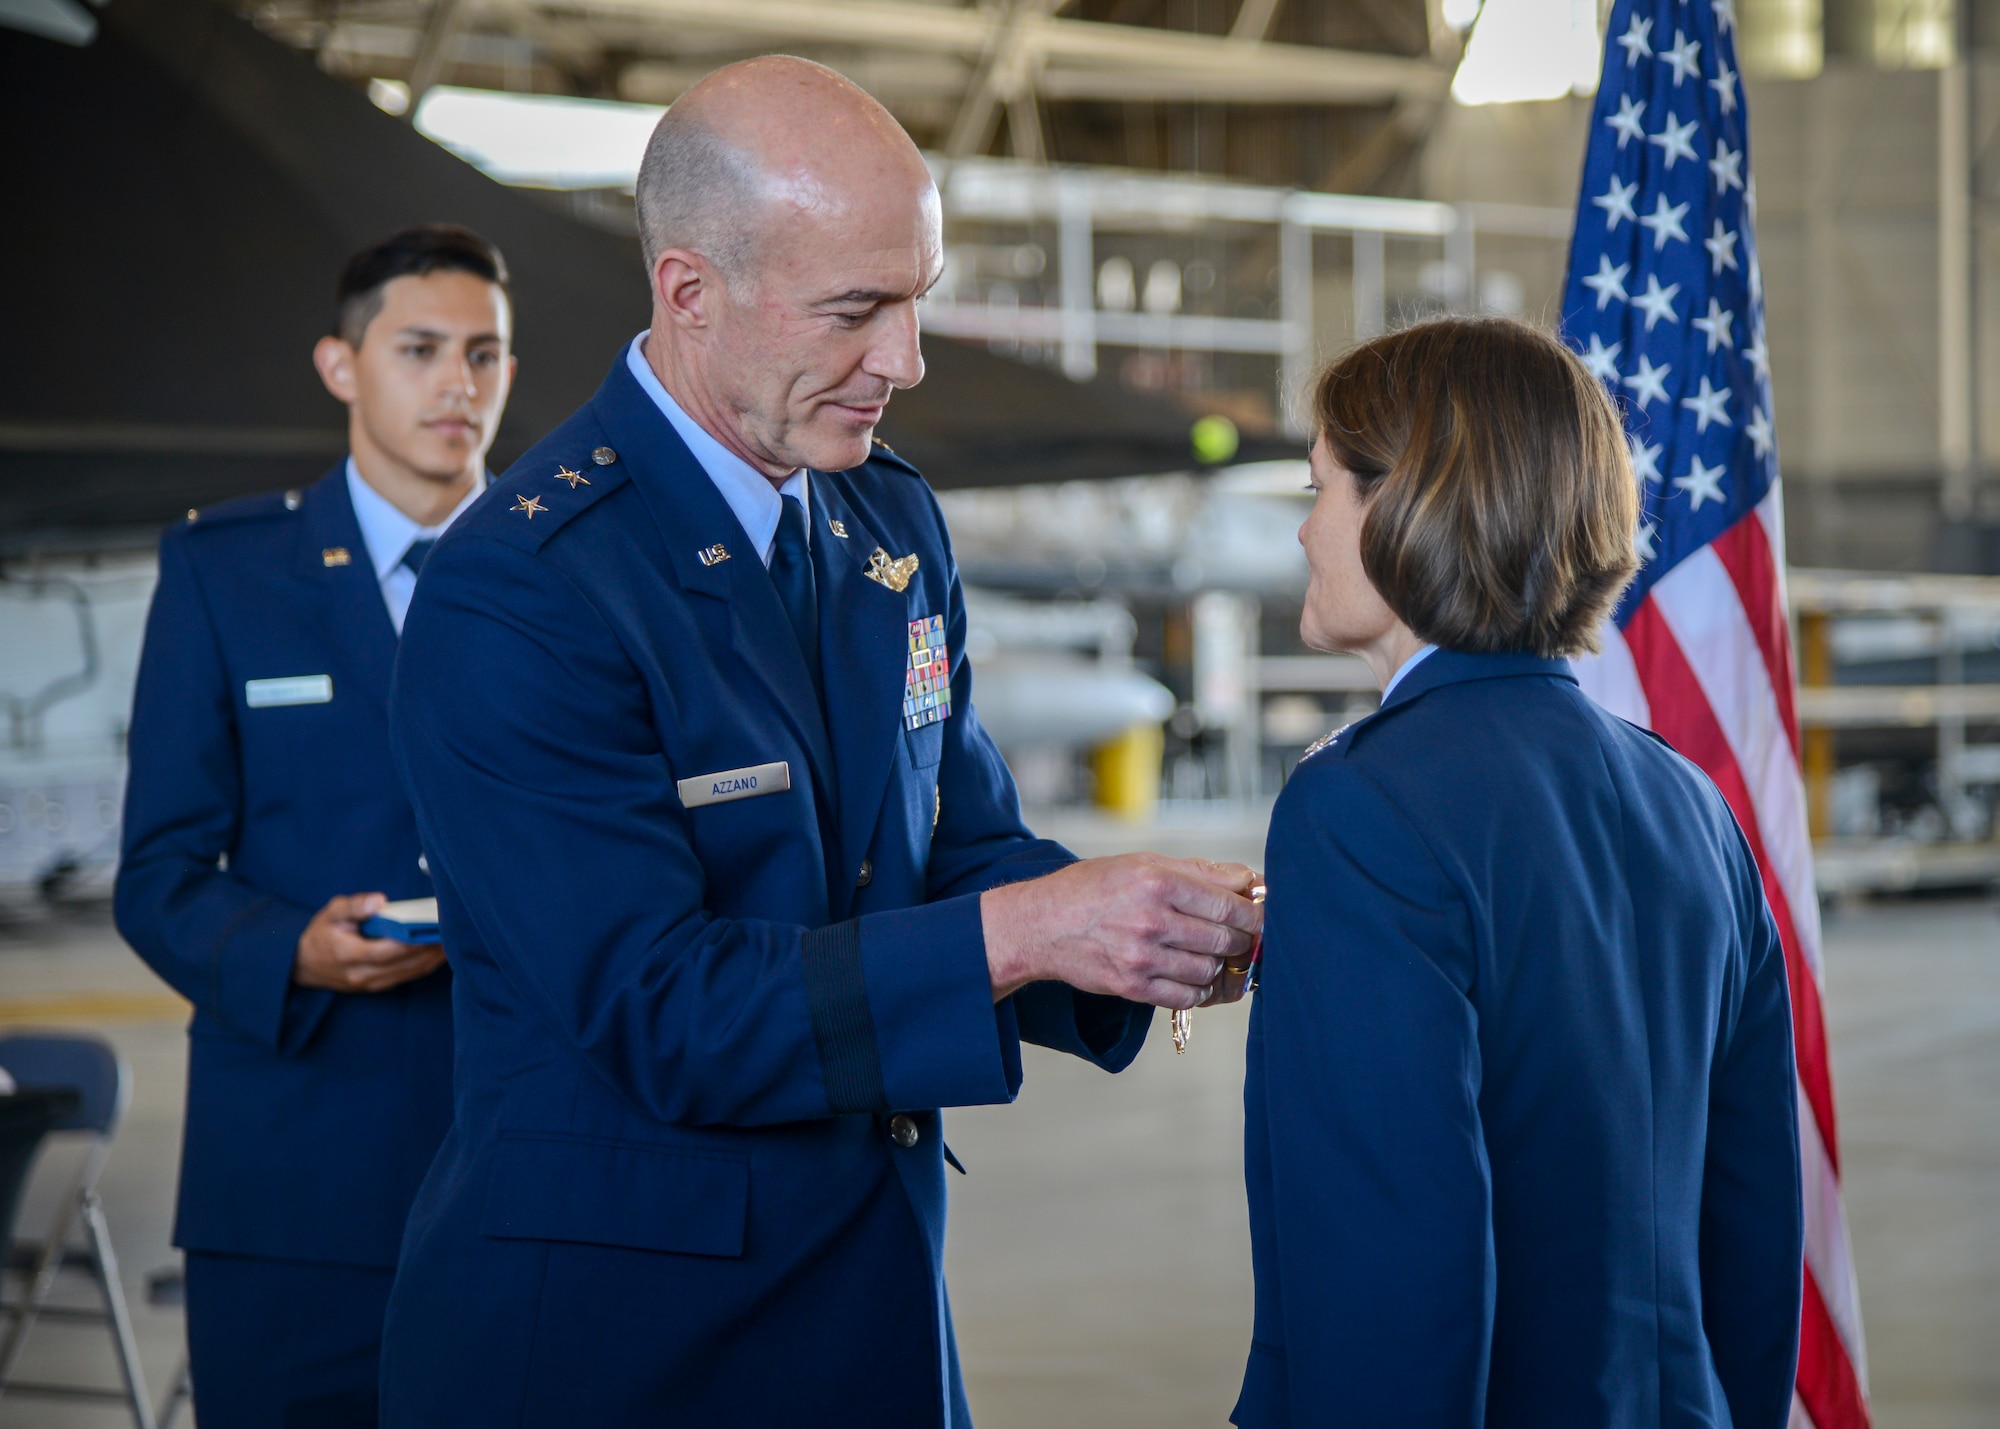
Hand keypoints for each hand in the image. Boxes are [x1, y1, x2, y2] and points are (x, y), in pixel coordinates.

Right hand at [293, 892, 445, 992]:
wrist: (305, 964)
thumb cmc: (322, 934)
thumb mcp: (331, 913)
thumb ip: (354, 906)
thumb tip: (379, 901)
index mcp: (347, 954)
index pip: (383, 951)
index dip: (409, 942)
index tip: (430, 929)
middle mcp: (360, 974)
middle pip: (402, 963)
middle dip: (428, 948)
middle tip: (450, 930)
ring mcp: (370, 983)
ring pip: (409, 972)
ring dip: (431, 958)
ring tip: (452, 938)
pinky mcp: (378, 985)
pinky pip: (407, 976)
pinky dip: (425, 964)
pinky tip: (439, 950)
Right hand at [980, 854, 1262, 1009]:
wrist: (1042, 925)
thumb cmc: (1093, 888)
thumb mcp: (1142, 863)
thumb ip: (1198, 872)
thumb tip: (1248, 880)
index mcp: (1157, 882)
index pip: (1229, 903)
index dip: (1255, 913)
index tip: (1262, 916)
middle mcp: (1151, 920)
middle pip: (1225, 939)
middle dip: (1242, 940)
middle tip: (1244, 937)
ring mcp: (1142, 957)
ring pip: (1210, 969)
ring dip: (1220, 965)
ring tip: (1213, 954)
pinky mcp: (1132, 987)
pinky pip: (1187, 996)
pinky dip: (1200, 988)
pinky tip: (1195, 975)